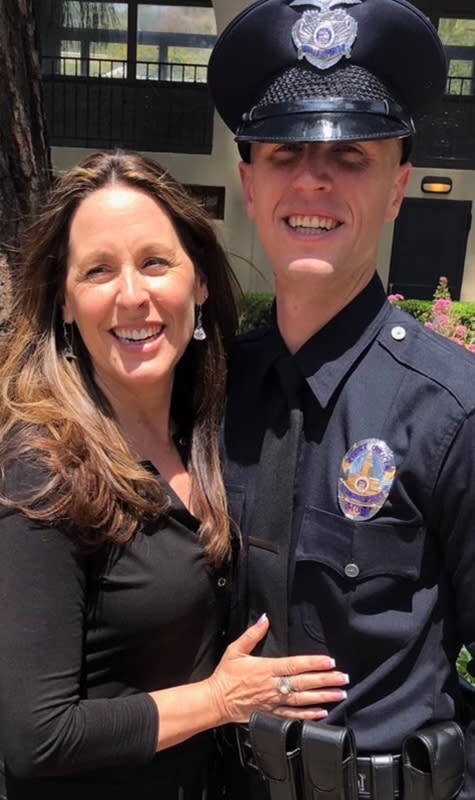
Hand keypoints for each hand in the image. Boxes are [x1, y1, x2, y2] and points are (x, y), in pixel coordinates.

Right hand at [206, 614, 348, 723]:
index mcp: (266, 668)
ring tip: (340, 695)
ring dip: (323, 697)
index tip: (330, 662)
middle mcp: (273, 686)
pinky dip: (309, 715)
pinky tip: (323, 713)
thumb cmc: (226, 675)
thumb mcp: (236, 650)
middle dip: (326, 681)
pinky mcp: (272, 714)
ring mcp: (274, 702)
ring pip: (303, 700)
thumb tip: (265, 619)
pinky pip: (294, 716)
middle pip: (304, 683)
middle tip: (343, 679)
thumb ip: (252, 634)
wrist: (215, 701)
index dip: (314, 663)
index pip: (295, 665)